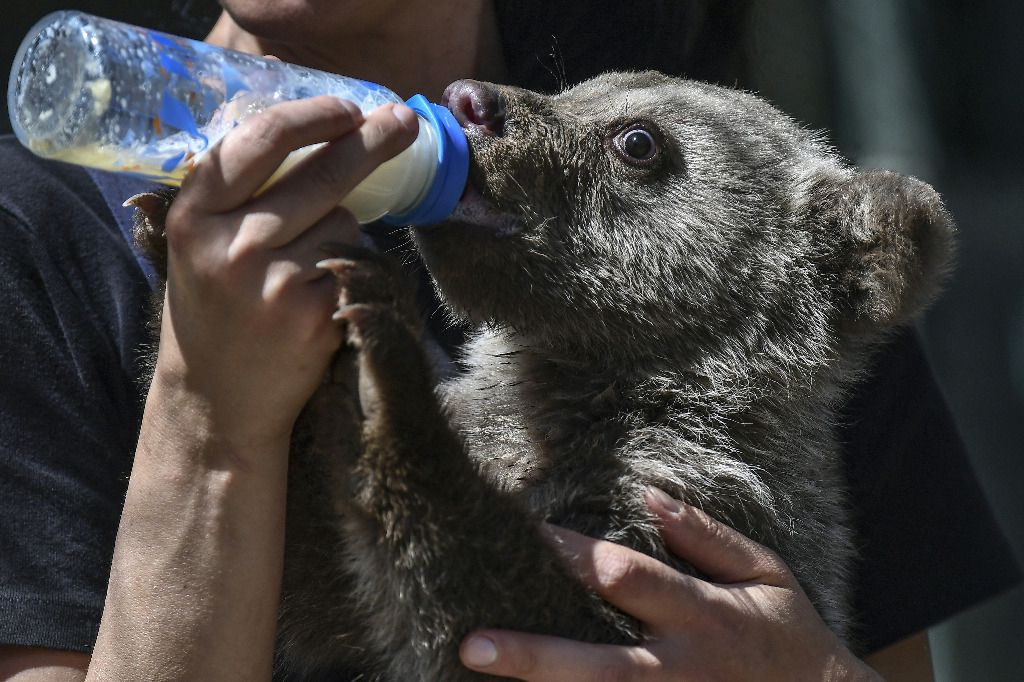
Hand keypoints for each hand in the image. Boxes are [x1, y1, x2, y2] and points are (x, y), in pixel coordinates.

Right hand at [151, 96, 418, 450]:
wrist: (218, 399)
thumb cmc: (214, 309)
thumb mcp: (200, 244)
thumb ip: (238, 194)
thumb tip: (313, 131)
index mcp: (194, 218)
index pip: (259, 141)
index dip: (311, 116)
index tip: (346, 107)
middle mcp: (231, 247)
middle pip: (322, 173)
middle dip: (370, 140)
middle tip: (402, 120)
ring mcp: (276, 284)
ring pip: (345, 221)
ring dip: (343, 228)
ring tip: (307, 265)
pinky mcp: (315, 317)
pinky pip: (357, 264)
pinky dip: (352, 268)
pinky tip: (321, 294)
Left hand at [459, 488, 881, 680]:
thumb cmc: (792, 638)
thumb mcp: (767, 575)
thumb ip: (708, 537)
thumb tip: (650, 495)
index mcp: (704, 615)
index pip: (626, 577)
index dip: (572, 554)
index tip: (523, 535)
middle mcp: (684, 668)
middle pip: (600, 665)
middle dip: (535, 655)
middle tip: (473, 644)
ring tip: (479, 680)